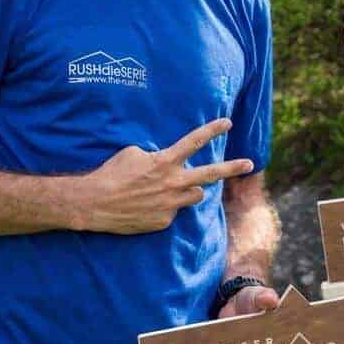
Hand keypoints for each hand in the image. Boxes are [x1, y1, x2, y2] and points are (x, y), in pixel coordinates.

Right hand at [81, 118, 253, 233]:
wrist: (95, 203)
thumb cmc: (112, 173)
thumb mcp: (133, 153)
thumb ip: (157, 156)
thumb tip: (165, 160)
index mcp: (165, 161)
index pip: (194, 142)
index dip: (212, 130)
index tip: (228, 122)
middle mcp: (173, 183)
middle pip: (210, 174)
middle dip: (232, 168)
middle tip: (249, 164)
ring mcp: (170, 204)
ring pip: (195, 195)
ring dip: (189, 189)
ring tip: (171, 188)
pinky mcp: (164, 221)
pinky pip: (173, 212)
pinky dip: (165, 207)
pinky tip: (146, 206)